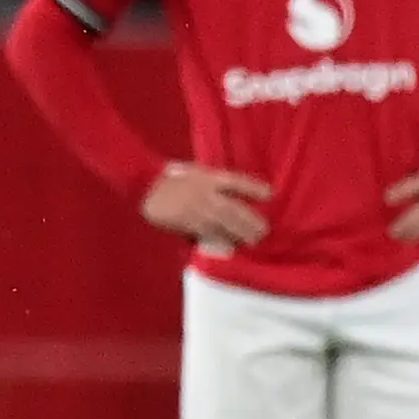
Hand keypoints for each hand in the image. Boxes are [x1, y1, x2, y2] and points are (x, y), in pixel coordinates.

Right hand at [141, 162, 273, 254]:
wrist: (148, 186)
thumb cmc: (173, 177)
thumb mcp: (198, 171)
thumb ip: (215, 182)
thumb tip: (234, 194)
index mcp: (209, 177)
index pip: (236, 182)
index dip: (254, 189)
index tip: (270, 194)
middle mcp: (207, 193)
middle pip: (234, 209)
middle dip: (251, 221)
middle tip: (264, 231)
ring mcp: (198, 210)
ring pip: (224, 224)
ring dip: (240, 233)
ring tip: (253, 241)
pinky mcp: (188, 224)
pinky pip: (208, 234)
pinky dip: (221, 240)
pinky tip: (230, 246)